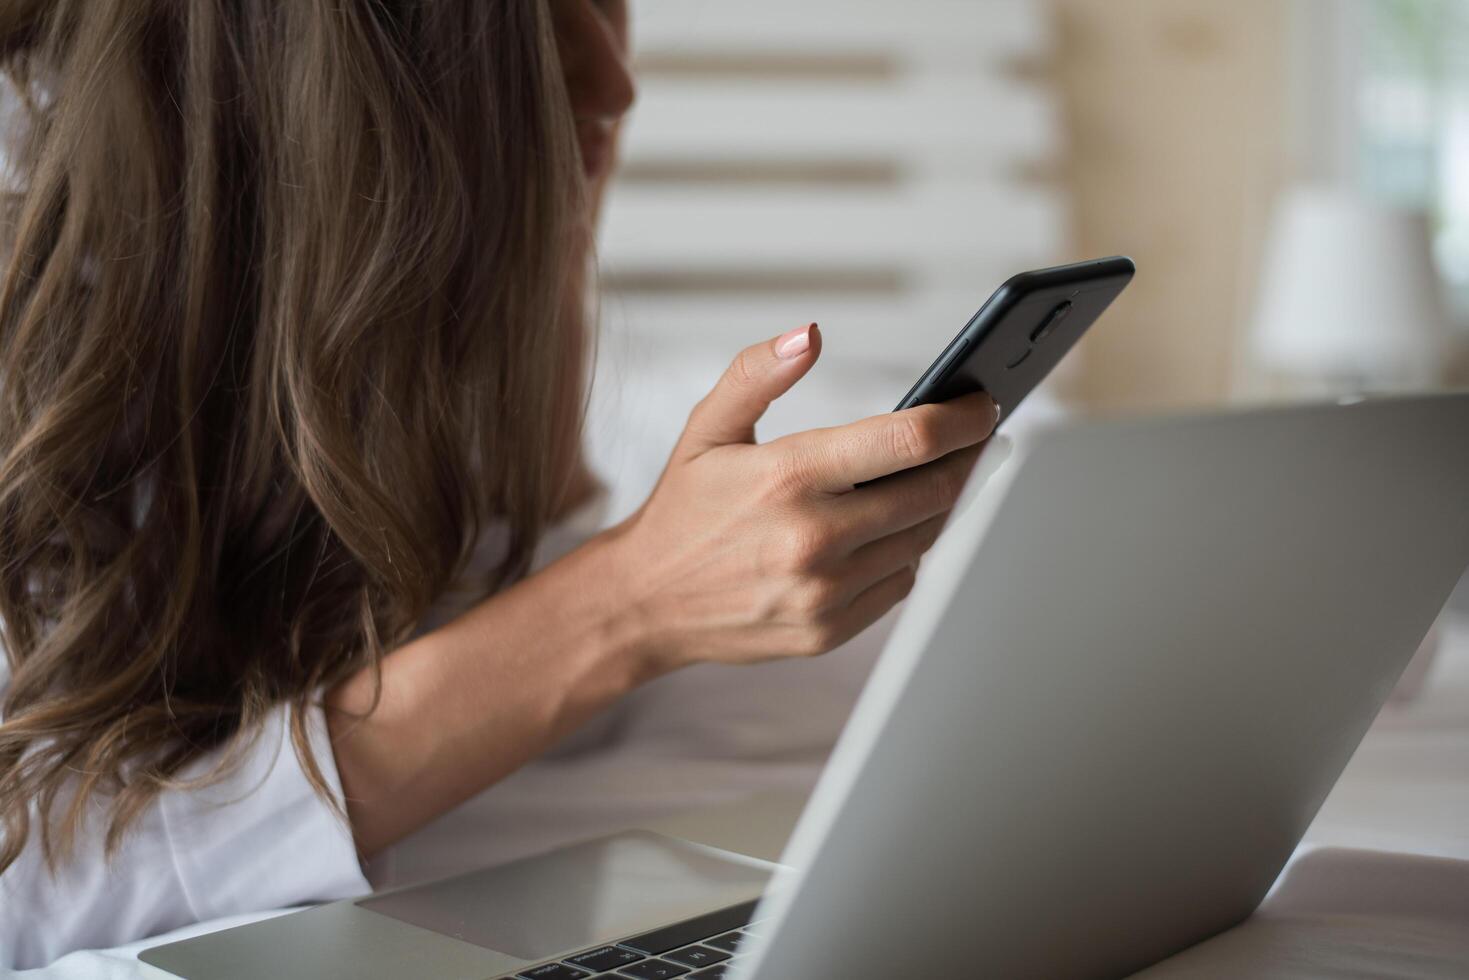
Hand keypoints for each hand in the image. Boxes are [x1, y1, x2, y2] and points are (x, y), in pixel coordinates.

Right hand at [605, 323, 999, 674]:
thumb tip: (809, 334)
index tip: (984, 403)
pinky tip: (890, 530)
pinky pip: (899, 583)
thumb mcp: (706, 428)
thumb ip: (756, 373)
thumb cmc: (684, 508)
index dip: (961, 418)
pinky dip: (905, 552)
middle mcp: (812, 538)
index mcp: (787, 476)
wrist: (645, 602)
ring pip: (922, 539)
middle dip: (962, 460)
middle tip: (973, 438)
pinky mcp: (829, 630)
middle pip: (932, 491)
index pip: (907, 438)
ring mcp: (824, 591)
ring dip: (937, 505)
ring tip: (933, 477)